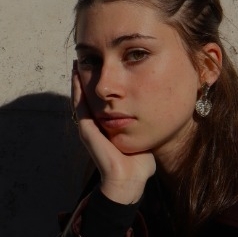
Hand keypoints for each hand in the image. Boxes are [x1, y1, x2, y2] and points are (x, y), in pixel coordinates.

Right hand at [72, 64, 154, 203]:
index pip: (101, 101)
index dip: (100, 84)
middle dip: (87, 77)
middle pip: (88, 96)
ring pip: (80, 97)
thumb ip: (146, 125)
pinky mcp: (87, 131)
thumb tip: (160, 112)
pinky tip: (78, 73)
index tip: (103, 65)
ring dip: (78, 78)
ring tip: (79, 59)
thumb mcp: (143, 137)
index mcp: (107, 127)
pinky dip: (77, 88)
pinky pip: (80, 105)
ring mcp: (89, 128)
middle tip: (86, 56)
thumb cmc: (140, 164)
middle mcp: (96, 126)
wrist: (131, 180)